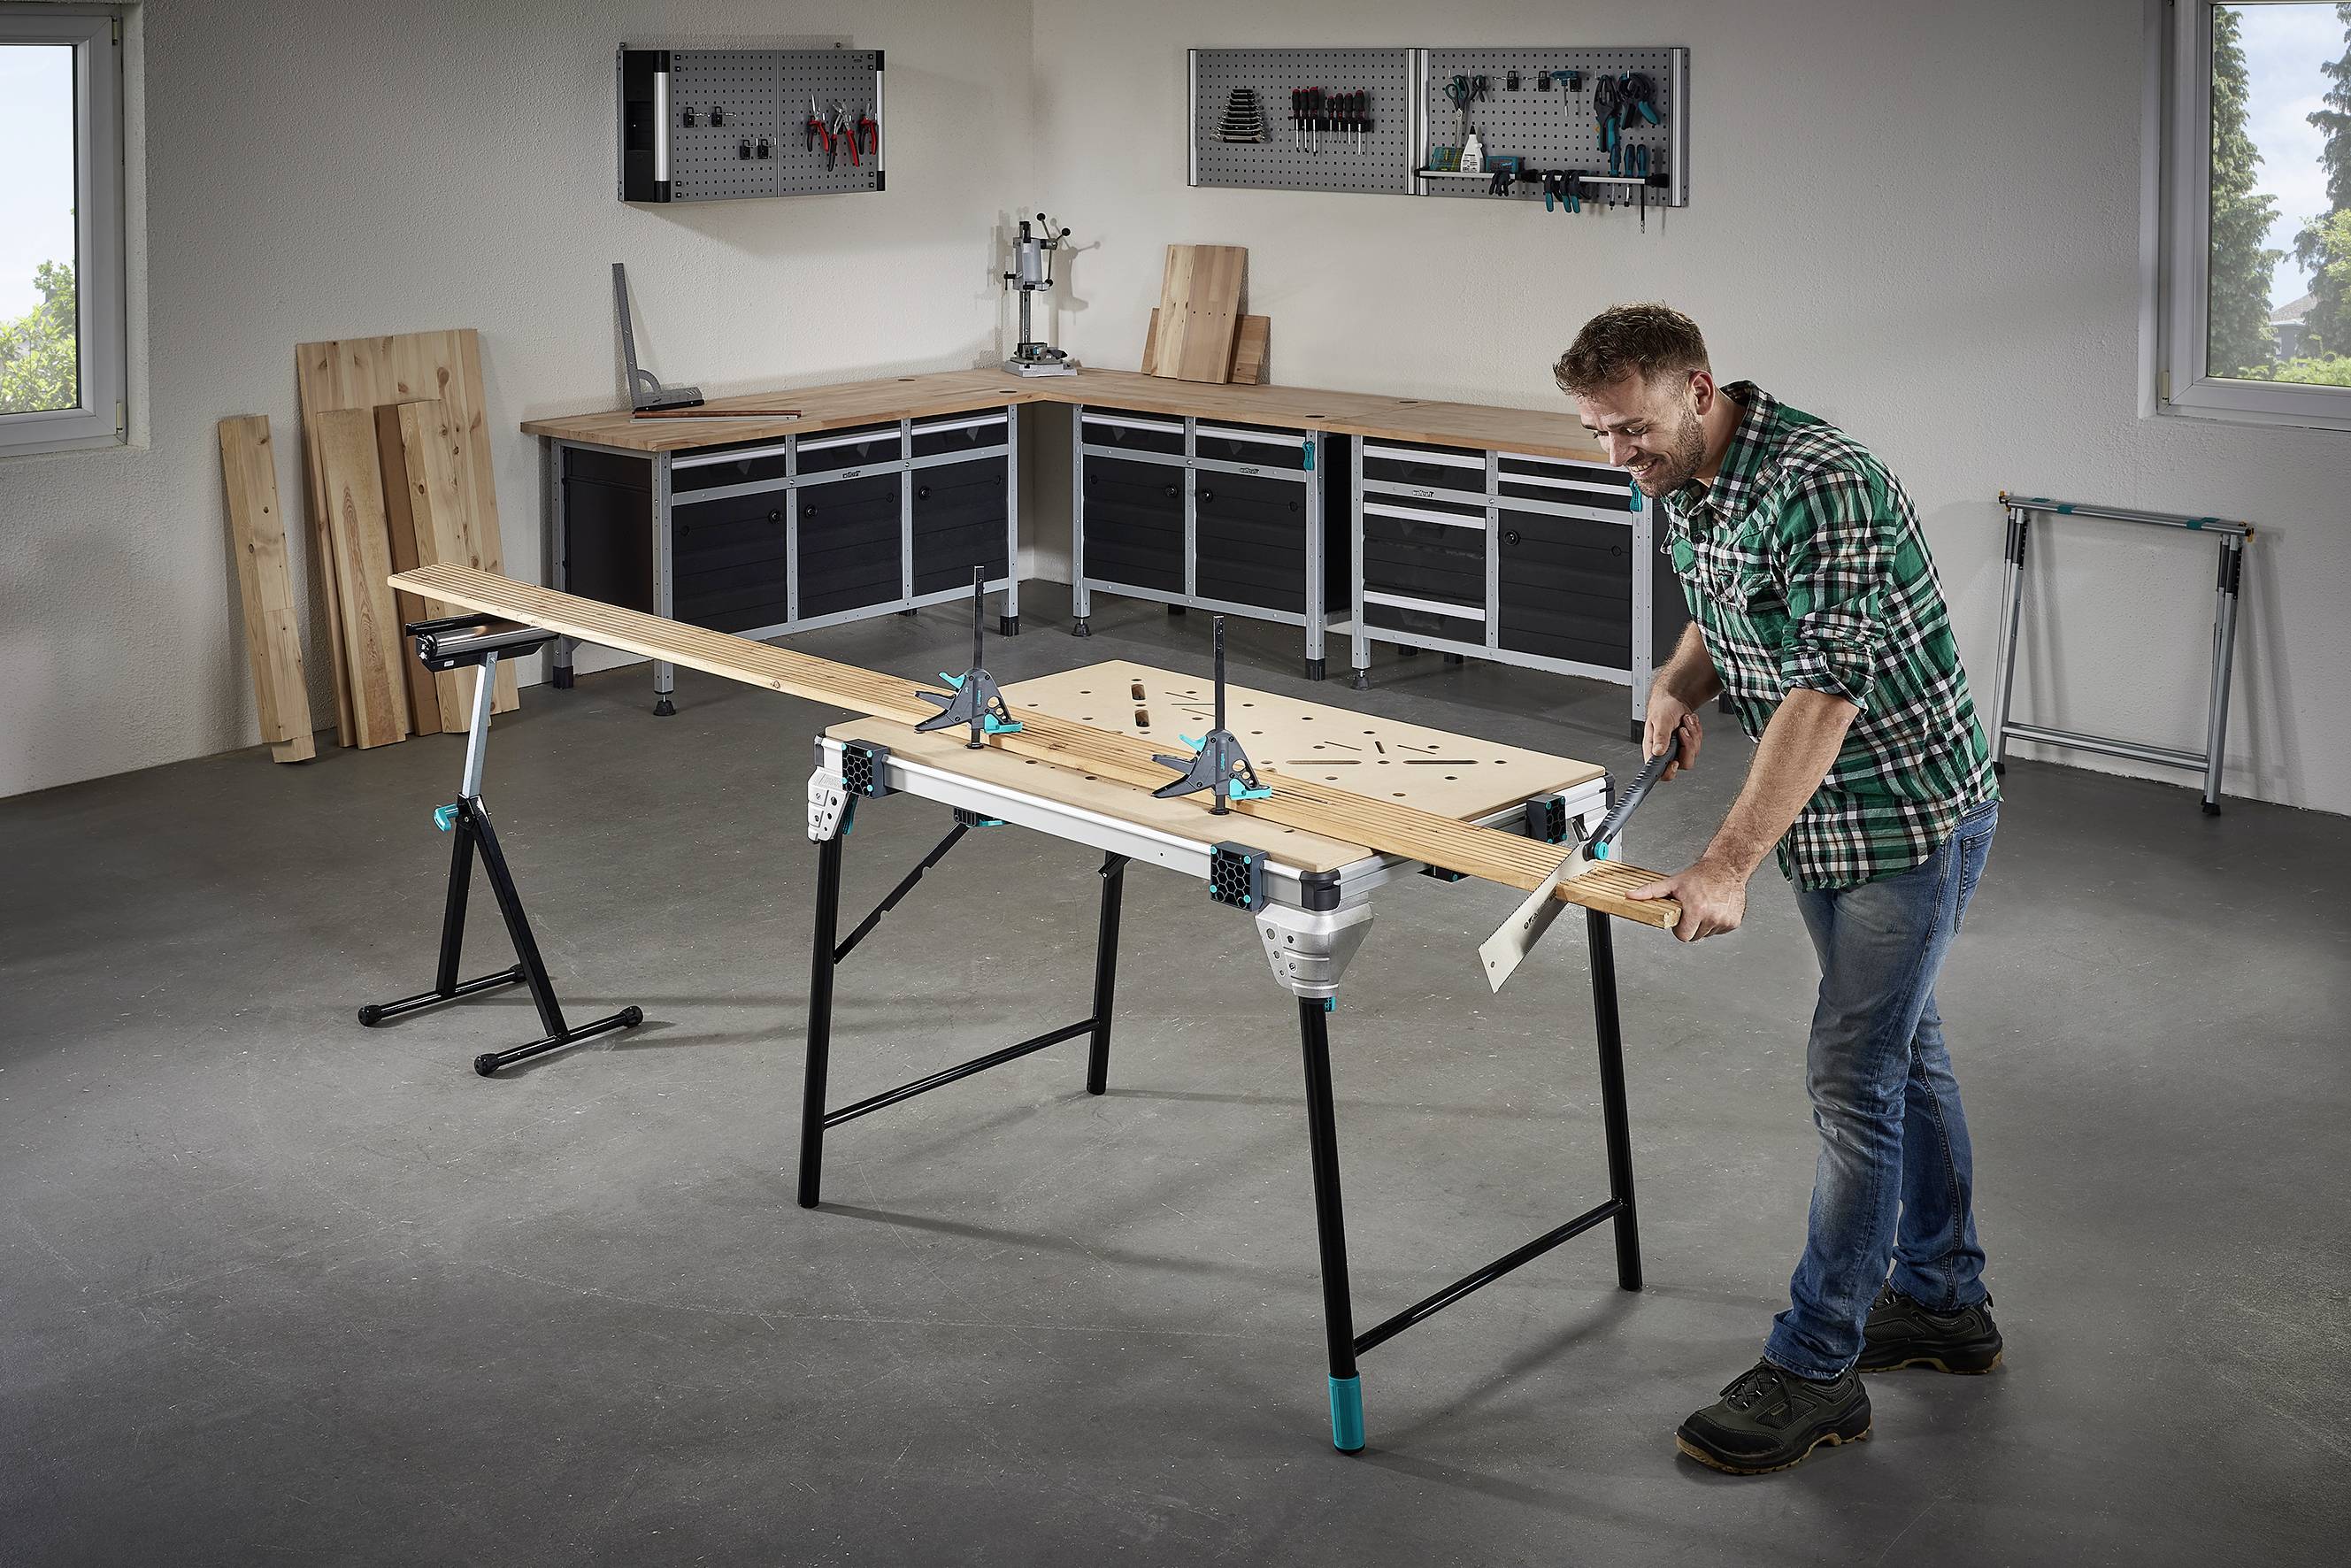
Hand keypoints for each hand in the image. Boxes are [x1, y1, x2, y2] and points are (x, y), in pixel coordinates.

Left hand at [1630, 855, 1748, 942]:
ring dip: (1704, 925)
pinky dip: (1716, 923)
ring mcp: (1725, 921)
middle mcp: (1712, 917)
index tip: (1681, 918)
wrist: (1727, 868)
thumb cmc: (1700, 876)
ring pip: (1707, 934)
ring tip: (1704, 907)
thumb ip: (1650, 892)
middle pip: (1695, 937)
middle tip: (1692, 910)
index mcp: (1697, 910)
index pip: (1683, 937)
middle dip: (1691, 926)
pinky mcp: (1734, 922)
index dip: (1680, 929)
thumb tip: (1630, 896)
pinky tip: (1714, 908)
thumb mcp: (1672, 883)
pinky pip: (1720, 930)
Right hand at [1644, 688, 1702, 780]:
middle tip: (1683, 731)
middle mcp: (1665, 753)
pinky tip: (1688, 723)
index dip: (1668, 772)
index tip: (1675, 762)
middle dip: (1687, 746)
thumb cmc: (1662, 708)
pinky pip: (1698, 745)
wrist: (1673, 700)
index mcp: (1653, 750)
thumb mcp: (1660, 720)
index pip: (1659, 772)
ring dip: (1692, 735)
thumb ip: (1660, 736)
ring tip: (1685, 722)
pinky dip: (1696, 732)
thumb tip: (1658, 752)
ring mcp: (1677, 750)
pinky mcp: (1687, 746)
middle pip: (1682, 764)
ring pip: (1693, 754)